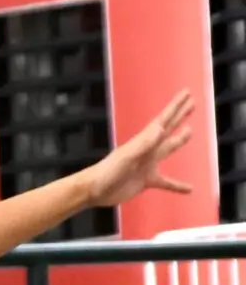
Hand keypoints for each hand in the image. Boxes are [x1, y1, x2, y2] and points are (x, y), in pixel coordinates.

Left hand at [86, 91, 194, 206]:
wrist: (93, 191)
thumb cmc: (106, 173)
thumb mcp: (127, 157)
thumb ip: (144, 144)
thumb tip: (161, 128)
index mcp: (143, 141)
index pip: (164, 120)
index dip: (176, 106)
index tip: (187, 93)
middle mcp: (147, 150)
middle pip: (168, 128)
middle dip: (180, 115)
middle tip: (192, 103)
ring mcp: (147, 165)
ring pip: (168, 149)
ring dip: (179, 140)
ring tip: (189, 131)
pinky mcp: (145, 181)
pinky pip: (166, 183)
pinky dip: (177, 185)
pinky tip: (189, 189)